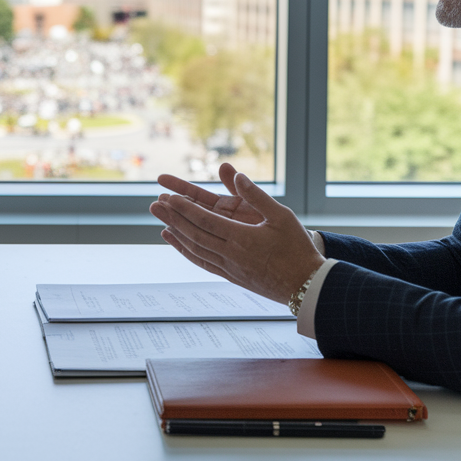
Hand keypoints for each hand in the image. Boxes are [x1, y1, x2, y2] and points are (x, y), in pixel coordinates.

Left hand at [150, 168, 323, 304]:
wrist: (306, 285)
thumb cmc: (297, 248)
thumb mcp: (281, 216)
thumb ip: (256, 195)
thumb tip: (236, 175)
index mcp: (242, 238)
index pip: (205, 221)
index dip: (184, 209)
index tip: (168, 198)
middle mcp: (231, 255)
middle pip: (194, 235)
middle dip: (173, 219)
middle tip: (154, 206)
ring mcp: (229, 268)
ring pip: (195, 250)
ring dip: (176, 235)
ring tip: (160, 223)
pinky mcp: (231, 276)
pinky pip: (202, 262)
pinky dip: (186, 252)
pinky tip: (176, 243)